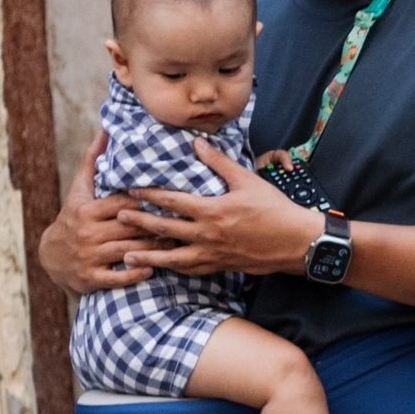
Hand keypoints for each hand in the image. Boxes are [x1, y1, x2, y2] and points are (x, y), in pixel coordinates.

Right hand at [39, 139, 178, 296]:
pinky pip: (117, 278)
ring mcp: (88, 257)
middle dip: (156, 226)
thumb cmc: (73, 216)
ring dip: (153, 249)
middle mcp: (87, 233)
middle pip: (129, 228)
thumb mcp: (80, 190)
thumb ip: (93, 160)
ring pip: (127, 251)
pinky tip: (153, 269)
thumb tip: (106, 129)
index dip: (147, 202)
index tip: (171, 199)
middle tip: (183, 223)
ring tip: (176, 244)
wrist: (52, 255)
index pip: (123, 204)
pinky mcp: (90, 278)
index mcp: (87, 211)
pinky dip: (135, 273)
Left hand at [119, 144, 315, 276]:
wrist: (297, 242)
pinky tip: (163, 267)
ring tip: (127, 255)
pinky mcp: (221, 266)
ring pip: (173, 257)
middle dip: (139, 223)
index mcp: (212, 211)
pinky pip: (192, 270)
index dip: (148, 195)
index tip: (129, 190)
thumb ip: (219, 162)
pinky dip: (174, 268)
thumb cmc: (275, 209)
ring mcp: (213, 254)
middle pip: (165, 229)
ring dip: (149, 255)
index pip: (172, 202)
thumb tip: (197, 143)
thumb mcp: (248, 180)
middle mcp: (208, 235)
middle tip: (117, 218)